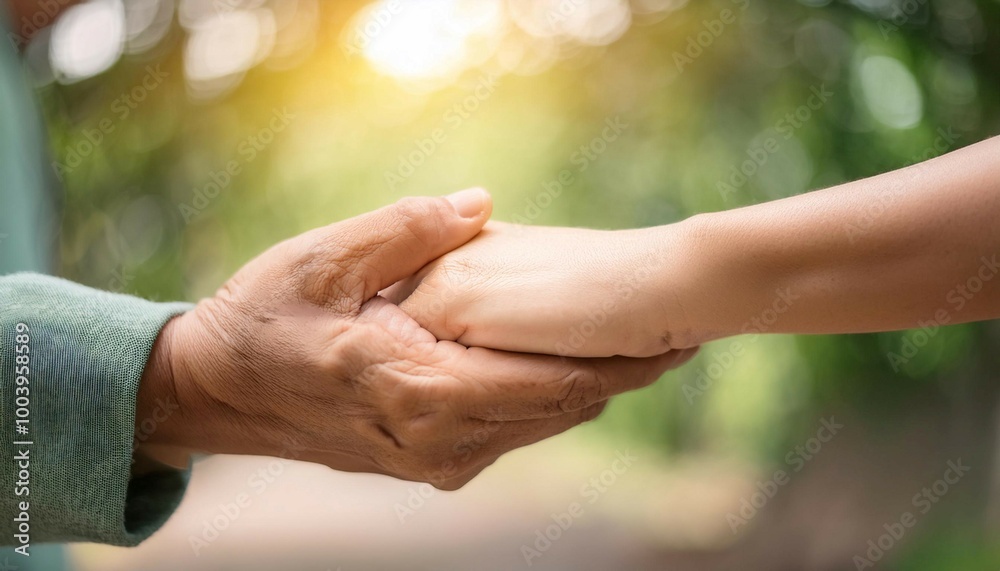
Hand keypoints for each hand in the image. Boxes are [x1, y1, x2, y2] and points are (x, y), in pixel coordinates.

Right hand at [137, 190, 696, 488]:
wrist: (220, 390)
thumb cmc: (267, 319)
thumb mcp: (326, 258)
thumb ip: (409, 230)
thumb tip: (478, 203)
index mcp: (420, 386)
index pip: (549, 384)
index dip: (618, 363)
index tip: (674, 339)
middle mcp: (436, 437)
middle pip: (557, 411)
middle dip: (617, 376)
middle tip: (673, 337)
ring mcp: (431, 457)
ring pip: (537, 427)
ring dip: (585, 389)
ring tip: (637, 351)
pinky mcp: (425, 459)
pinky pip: (505, 433)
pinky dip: (543, 400)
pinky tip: (565, 368)